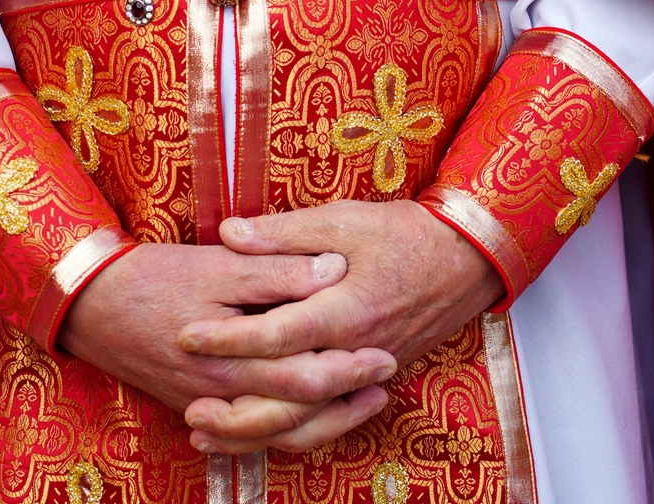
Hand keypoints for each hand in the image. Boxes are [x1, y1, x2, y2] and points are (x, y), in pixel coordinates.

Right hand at [58, 241, 394, 436]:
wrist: (90, 304)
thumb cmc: (155, 277)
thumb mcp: (217, 264)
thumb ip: (276, 270)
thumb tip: (333, 270)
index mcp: (233, 359)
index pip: (305, 376)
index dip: (349, 367)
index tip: (384, 353)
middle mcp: (223, 395)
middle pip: (297, 411)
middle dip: (345, 397)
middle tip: (384, 377)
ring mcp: (207, 406)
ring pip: (274, 431)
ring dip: (320, 419)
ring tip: (357, 402)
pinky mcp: (195, 406)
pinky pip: (247, 433)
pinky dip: (279, 430)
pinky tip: (301, 418)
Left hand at [179, 203, 501, 454]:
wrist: (465, 260)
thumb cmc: (404, 233)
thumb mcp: (344, 220)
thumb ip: (285, 233)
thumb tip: (230, 233)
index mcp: (344, 310)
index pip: (276, 335)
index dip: (228, 338)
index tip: (187, 335)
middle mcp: (353, 353)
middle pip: (287, 398)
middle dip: (234, 407)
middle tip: (189, 403)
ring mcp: (364, 375)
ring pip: (305, 423)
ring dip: (254, 433)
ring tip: (208, 430)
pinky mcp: (370, 381)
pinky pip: (326, 421)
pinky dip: (288, 432)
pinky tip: (257, 430)